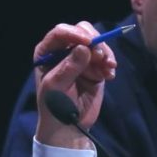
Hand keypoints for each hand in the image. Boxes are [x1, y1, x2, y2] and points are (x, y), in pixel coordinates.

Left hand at [34, 22, 116, 148]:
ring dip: (105, 53)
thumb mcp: (55, 86)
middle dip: (95, 41)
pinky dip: (109, 64)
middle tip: (101, 56)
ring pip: (97, 43)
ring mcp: (80, 58)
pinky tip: (109, 76)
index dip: (75, 33)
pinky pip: (105, 58)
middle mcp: (63, 50)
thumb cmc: (53, 105)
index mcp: (47, 51)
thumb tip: (85, 47)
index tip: (89, 42)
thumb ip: (69, 67)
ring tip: (109, 69)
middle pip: (82, 31)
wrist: (68, 126)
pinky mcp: (94, 67)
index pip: (61, 32)